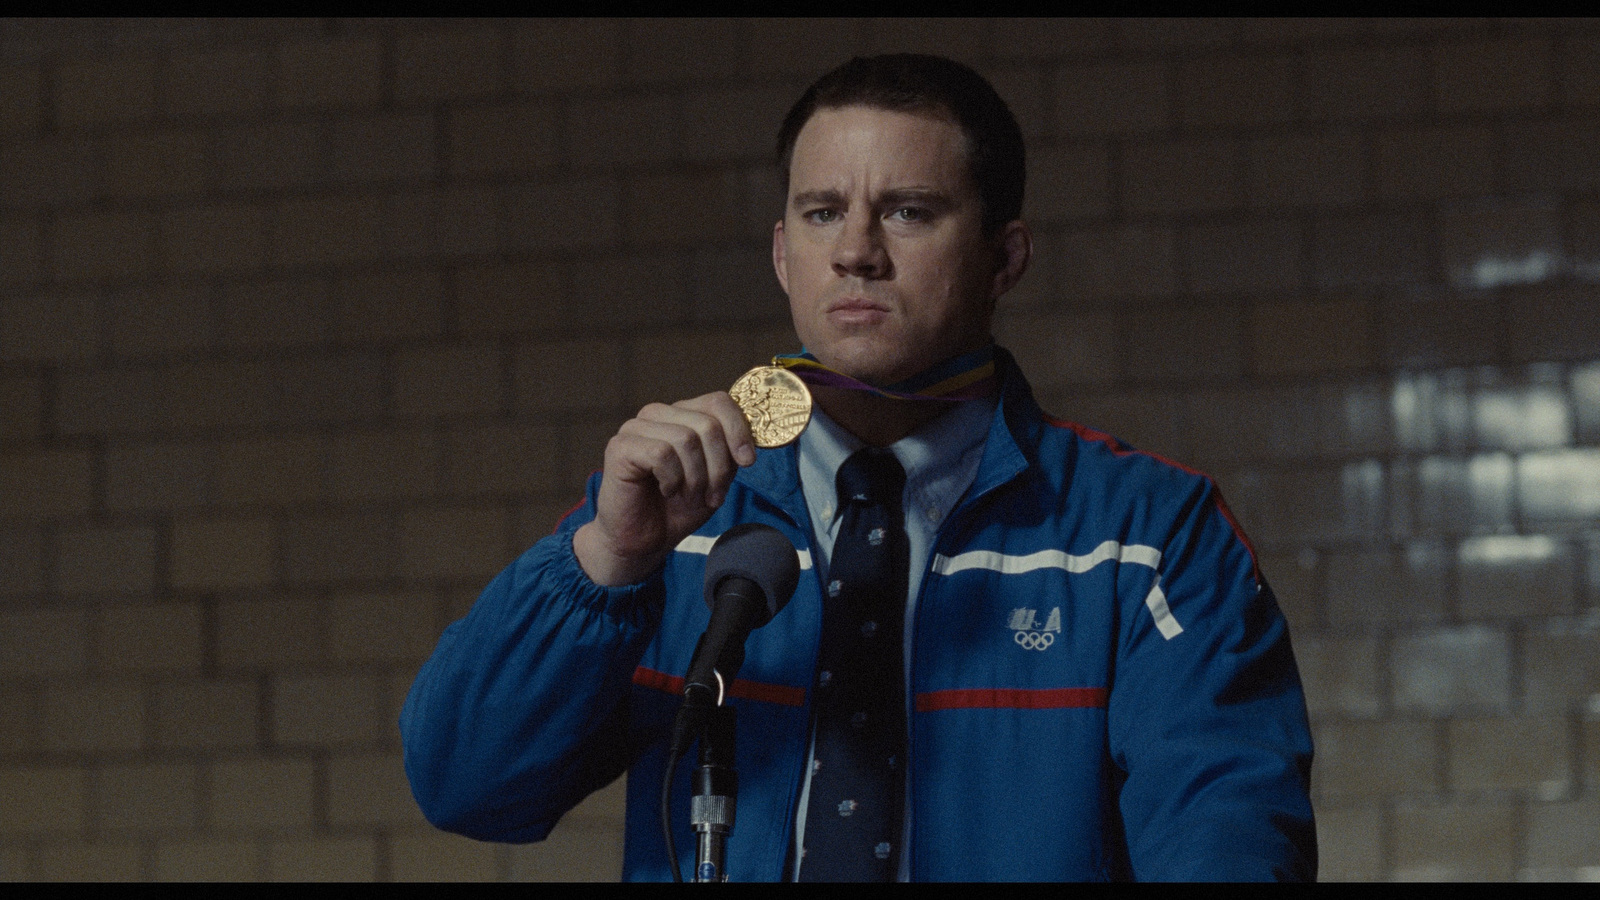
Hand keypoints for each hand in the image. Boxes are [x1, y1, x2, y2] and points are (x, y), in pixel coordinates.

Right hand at [573, 392, 756, 585]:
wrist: (644, 542)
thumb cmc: (677, 509)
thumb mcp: (716, 478)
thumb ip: (729, 452)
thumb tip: (747, 439)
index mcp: (681, 414)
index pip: (717, 402)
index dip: (738, 430)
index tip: (747, 462)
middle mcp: (657, 414)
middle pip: (707, 424)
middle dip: (718, 467)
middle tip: (712, 496)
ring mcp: (635, 428)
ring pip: (686, 439)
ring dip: (696, 478)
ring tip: (689, 497)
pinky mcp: (620, 447)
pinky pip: (661, 453)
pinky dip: (672, 479)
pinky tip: (666, 491)